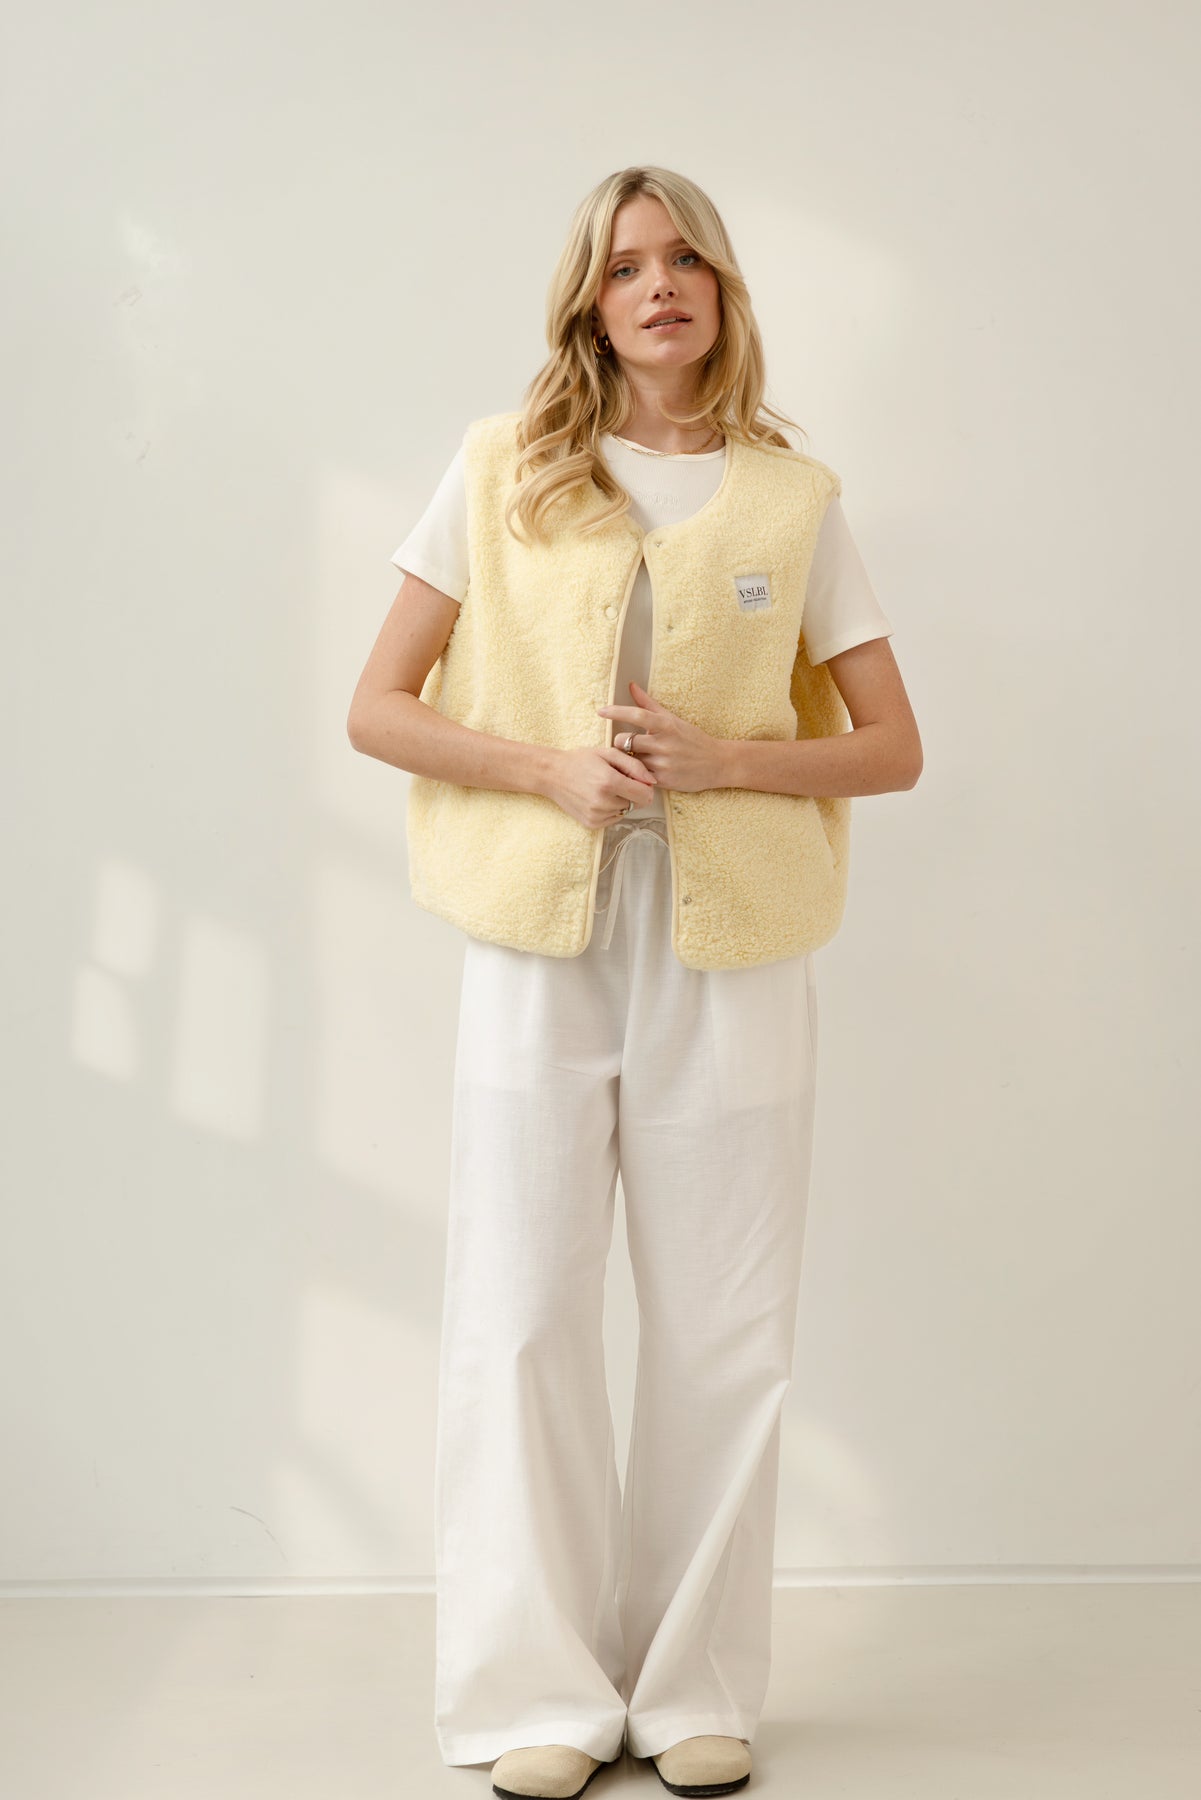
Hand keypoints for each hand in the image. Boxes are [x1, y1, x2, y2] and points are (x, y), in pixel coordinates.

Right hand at [544, 743, 658, 829]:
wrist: (553, 774)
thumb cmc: (581, 760)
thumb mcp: (609, 753)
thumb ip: (635, 766)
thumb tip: (652, 782)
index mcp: (610, 782)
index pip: (645, 795)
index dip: (645, 787)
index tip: (636, 779)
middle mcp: (603, 802)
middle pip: (636, 804)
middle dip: (631, 793)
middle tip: (615, 781)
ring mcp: (596, 815)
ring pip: (625, 812)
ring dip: (621, 801)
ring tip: (604, 788)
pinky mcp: (591, 824)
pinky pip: (613, 819)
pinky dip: (610, 809)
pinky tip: (598, 798)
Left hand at [598, 681, 723, 793]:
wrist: (718, 763)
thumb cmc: (692, 739)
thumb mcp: (672, 719)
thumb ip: (648, 704)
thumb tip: (631, 685)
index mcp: (666, 725)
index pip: (636, 715)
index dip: (616, 712)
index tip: (601, 711)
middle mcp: (664, 743)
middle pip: (625, 741)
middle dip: (620, 742)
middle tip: (624, 744)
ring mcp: (663, 763)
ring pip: (630, 760)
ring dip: (628, 759)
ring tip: (634, 758)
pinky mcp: (664, 780)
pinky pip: (639, 776)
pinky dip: (636, 773)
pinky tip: (639, 771)